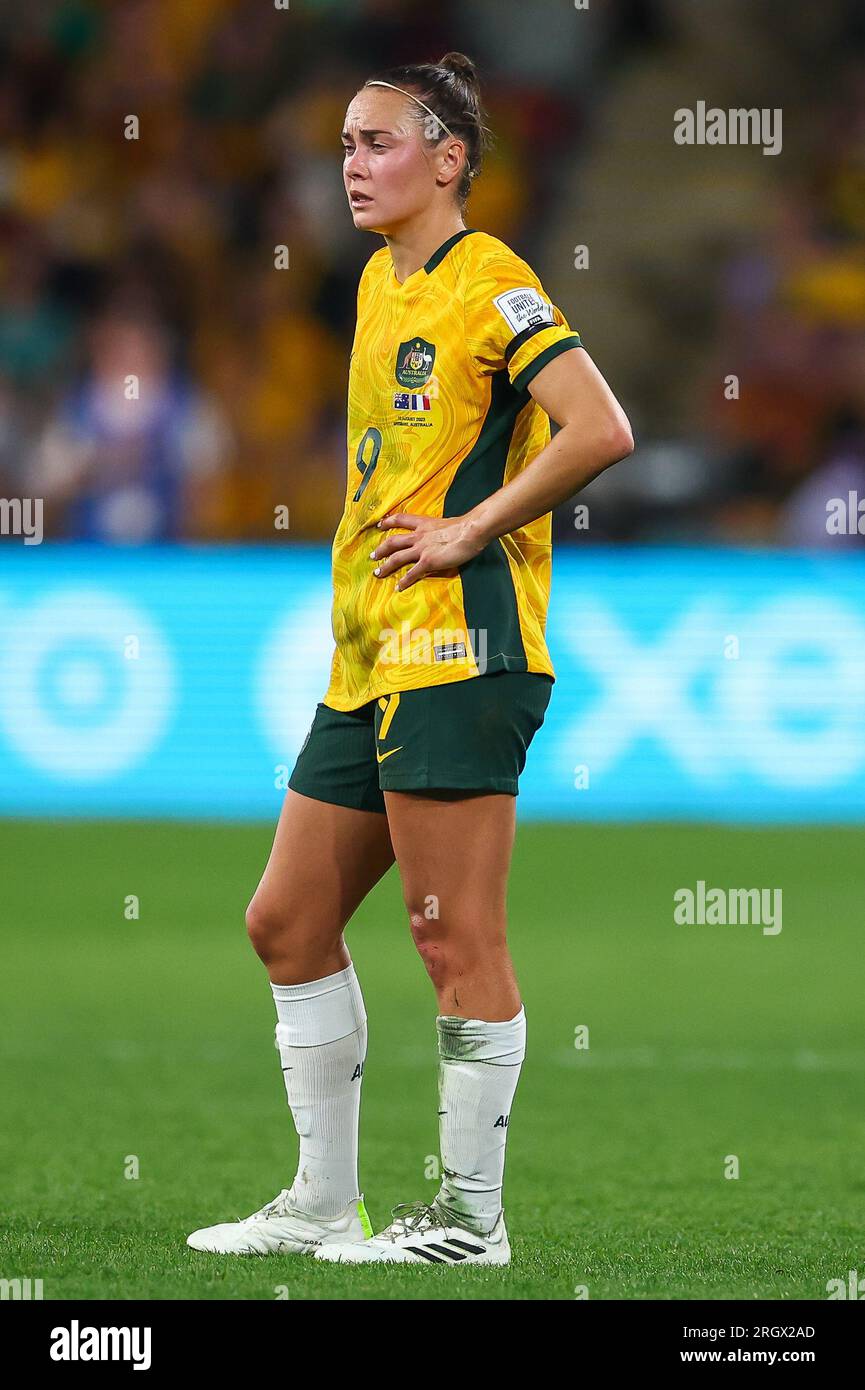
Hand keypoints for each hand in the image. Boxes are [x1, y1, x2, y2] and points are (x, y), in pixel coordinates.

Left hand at [369, 511, 487, 590]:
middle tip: (372, 556)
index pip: (400, 519)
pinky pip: (412, 573)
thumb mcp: (447, 524)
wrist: (471, 531)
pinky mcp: (428, 562)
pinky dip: (404, 581)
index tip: (379, 525)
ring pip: (397, 558)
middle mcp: (419, 536)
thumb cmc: (465, 527)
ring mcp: (422, 549)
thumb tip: (441, 535)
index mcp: (424, 524)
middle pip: (393, 541)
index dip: (387, 521)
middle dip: (381, 549)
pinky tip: (398, 587)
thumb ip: (439, 530)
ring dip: (386, 566)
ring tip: (377, 573)